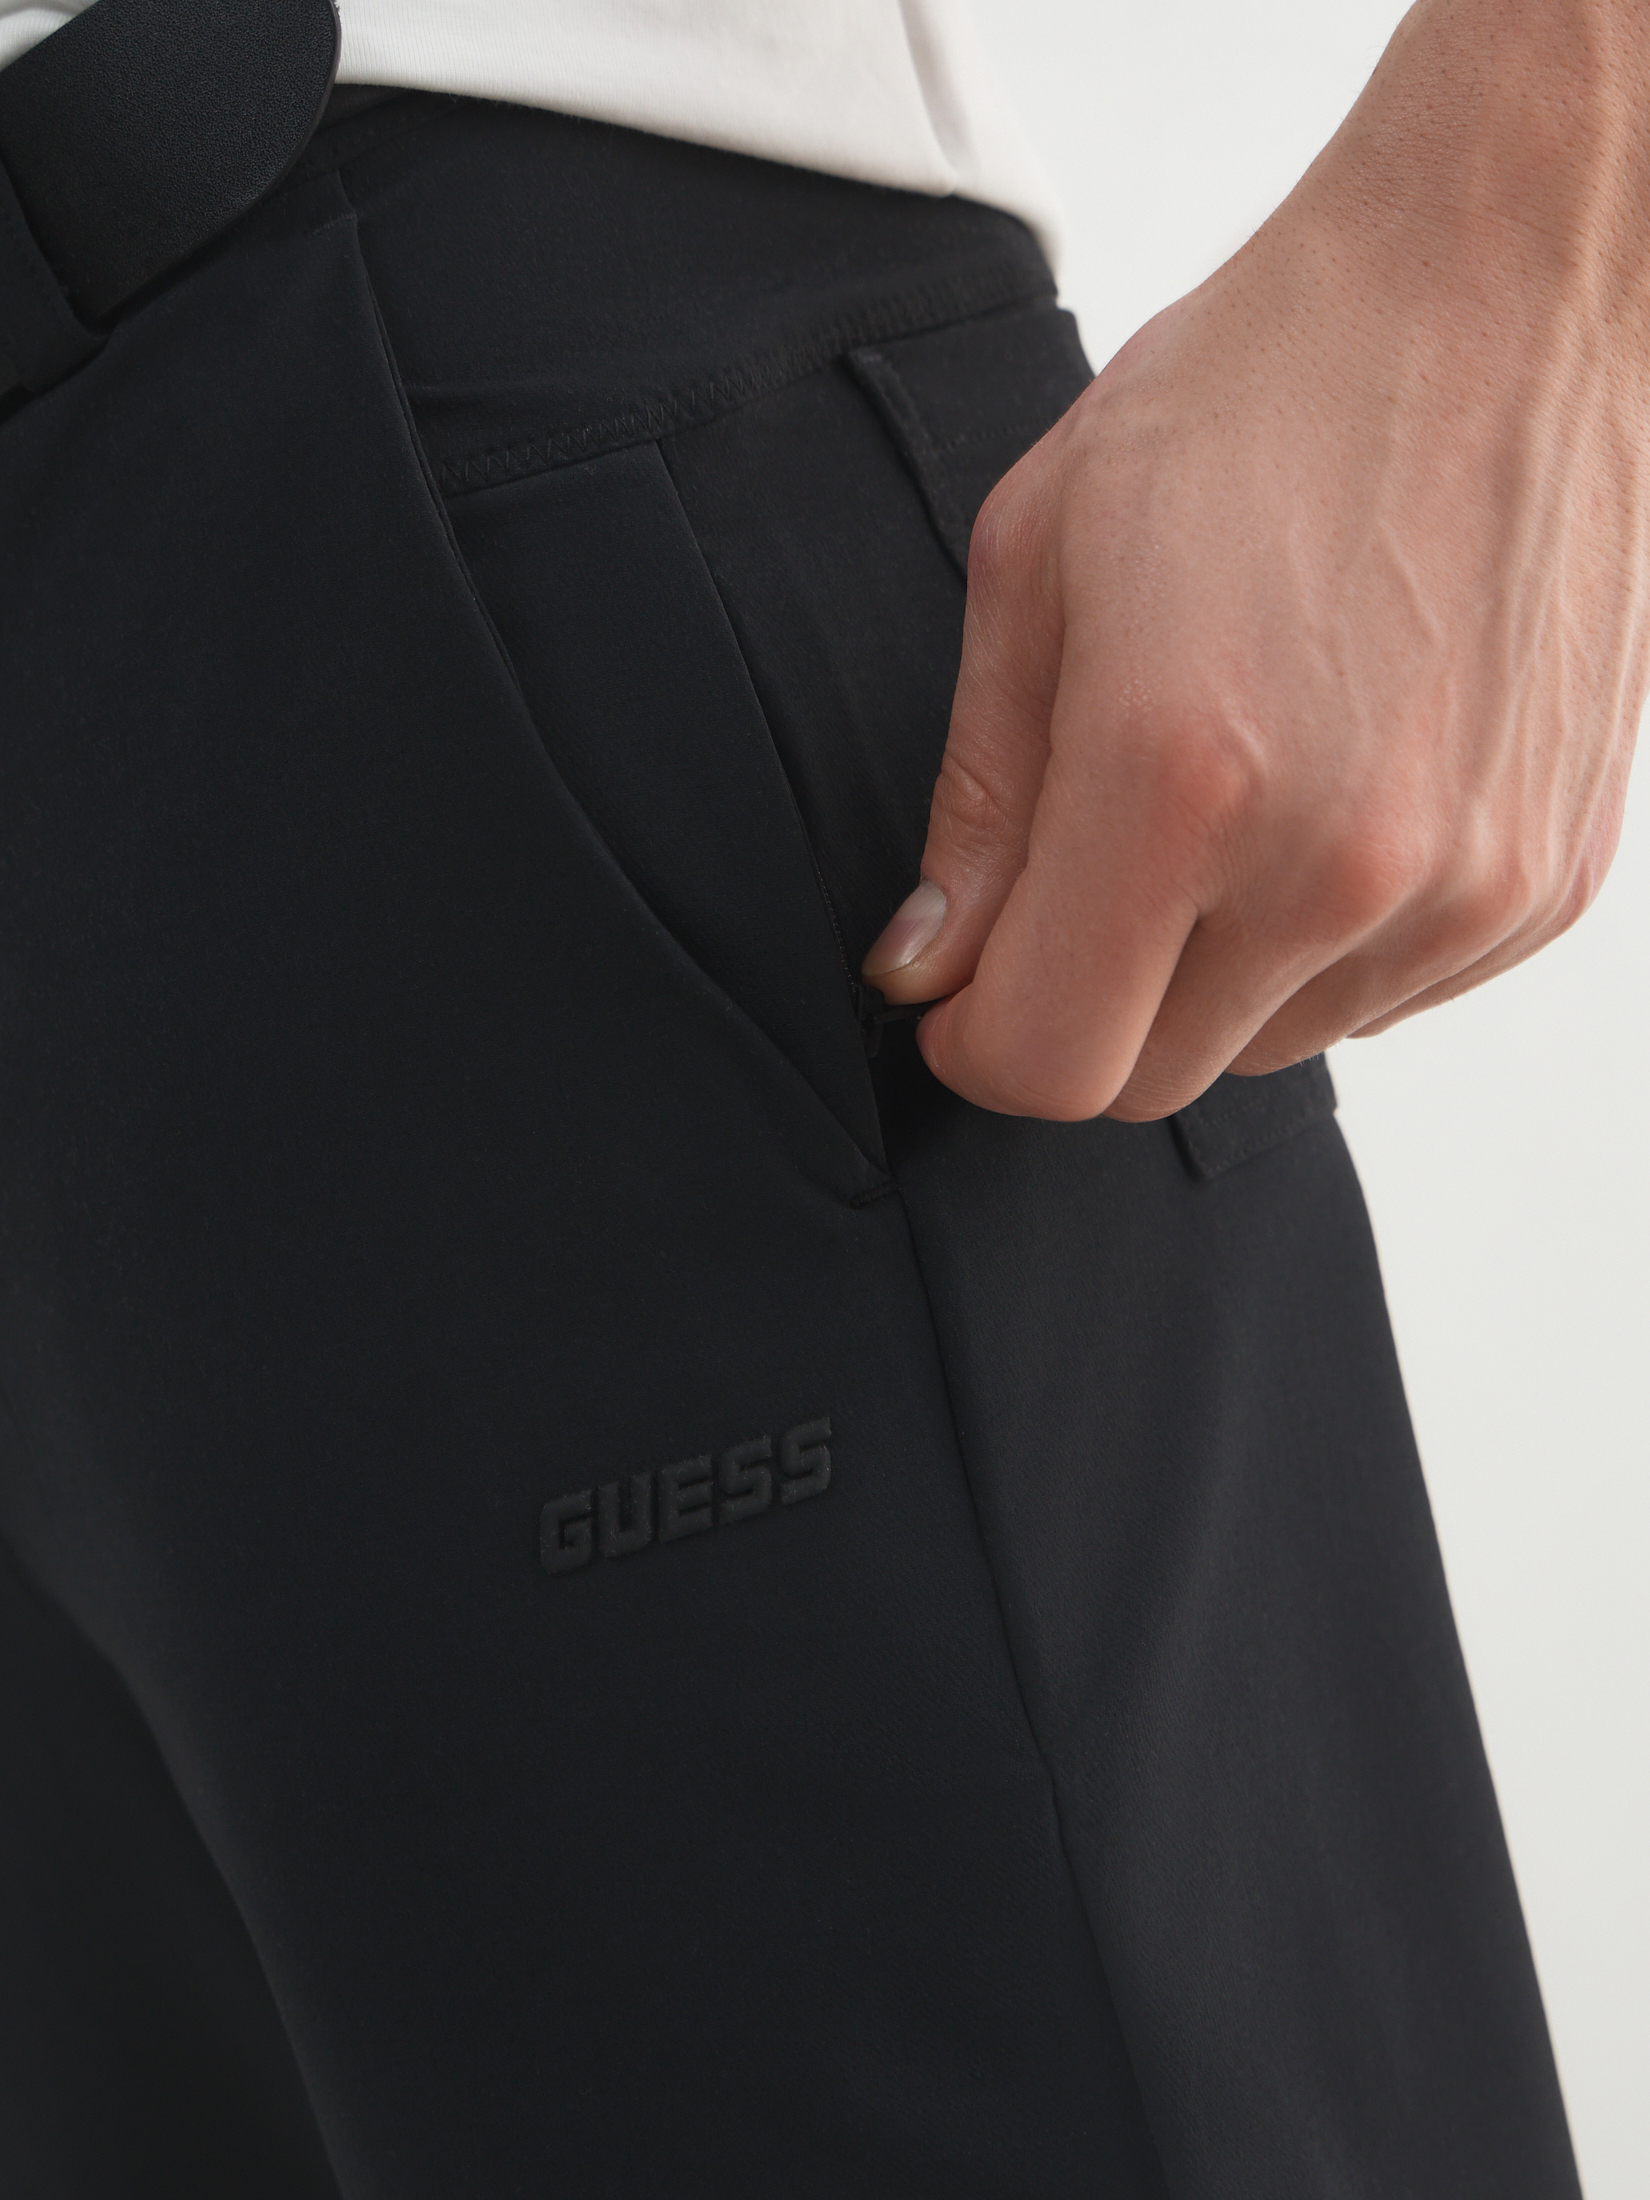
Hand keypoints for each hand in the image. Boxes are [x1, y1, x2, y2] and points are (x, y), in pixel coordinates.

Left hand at [863, 0, 1649, 1120]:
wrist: (1505, 294)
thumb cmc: (1268, 392)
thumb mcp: (1041, 564)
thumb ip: (980, 802)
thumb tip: (932, 960)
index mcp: (1180, 777)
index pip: (1052, 1062)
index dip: (978, 1045)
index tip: (963, 993)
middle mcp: (1336, 861)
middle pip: (1154, 1078)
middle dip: (1081, 1006)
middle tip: (1077, 877)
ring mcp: (1462, 884)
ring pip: (1267, 1047)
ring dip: (1208, 972)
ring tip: (1226, 793)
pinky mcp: (1545, 883)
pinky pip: (1381, 997)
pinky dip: (1325, 943)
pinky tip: (1324, 795)